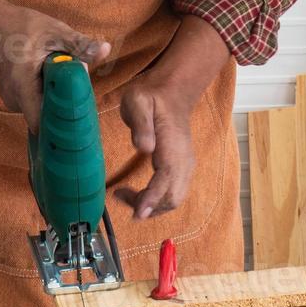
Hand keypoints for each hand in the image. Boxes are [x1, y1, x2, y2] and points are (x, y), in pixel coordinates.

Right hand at [0, 5, 110, 134]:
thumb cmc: (19, 26)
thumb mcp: (54, 32)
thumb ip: (79, 45)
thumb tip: (105, 49)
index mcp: (22, 88)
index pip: (42, 125)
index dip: (62, 129)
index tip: (82, 123)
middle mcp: (14, 100)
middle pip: (48, 115)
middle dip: (66, 102)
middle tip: (78, 80)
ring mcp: (12, 100)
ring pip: (43, 107)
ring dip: (58, 94)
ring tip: (63, 71)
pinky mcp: (15, 96)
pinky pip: (37, 100)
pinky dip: (49, 90)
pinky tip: (53, 73)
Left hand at [115, 77, 196, 219]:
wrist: (174, 93)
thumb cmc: (152, 97)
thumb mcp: (138, 101)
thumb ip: (140, 123)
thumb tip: (143, 147)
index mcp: (173, 144)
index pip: (167, 178)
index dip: (153, 198)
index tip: (138, 213)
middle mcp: (183, 159)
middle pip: (172, 197)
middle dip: (148, 206)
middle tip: (120, 195)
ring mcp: (185, 165)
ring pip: (174, 199)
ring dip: (151, 206)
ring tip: (125, 195)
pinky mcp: (182, 168)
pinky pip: (173, 194)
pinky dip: (156, 201)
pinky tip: (139, 194)